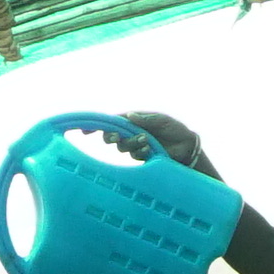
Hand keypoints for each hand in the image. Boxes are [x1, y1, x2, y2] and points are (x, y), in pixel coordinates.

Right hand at [105, 109, 219, 178]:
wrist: (187, 147)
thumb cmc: (176, 130)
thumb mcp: (162, 121)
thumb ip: (146, 119)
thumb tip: (130, 116)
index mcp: (134, 120)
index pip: (112, 121)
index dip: (97, 125)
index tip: (86, 131)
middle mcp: (131, 132)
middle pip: (111, 136)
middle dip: (112, 137)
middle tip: (118, 137)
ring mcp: (135, 145)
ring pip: (122, 147)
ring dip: (132, 144)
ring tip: (146, 140)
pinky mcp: (141, 157)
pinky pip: (133, 155)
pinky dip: (140, 152)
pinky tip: (150, 150)